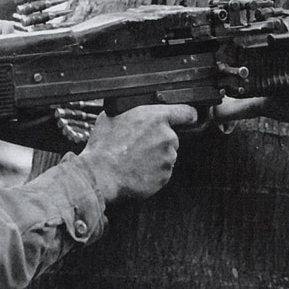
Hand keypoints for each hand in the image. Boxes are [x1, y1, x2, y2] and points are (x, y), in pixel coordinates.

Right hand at [79, 104, 198, 200]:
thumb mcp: (111, 117)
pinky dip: (152, 172)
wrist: (100, 176)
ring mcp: (168, 158)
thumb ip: (131, 113)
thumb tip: (131, 112)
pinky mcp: (165, 176)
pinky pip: (162, 172)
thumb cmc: (103, 148)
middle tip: (138, 147)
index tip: (188, 118)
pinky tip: (136, 171)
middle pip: (171, 137)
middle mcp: (166, 136)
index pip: (186, 112)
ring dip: (155, 158)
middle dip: (158, 142)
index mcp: (156, 118)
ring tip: (134, 160)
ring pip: (166, 156)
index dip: (187, 115)